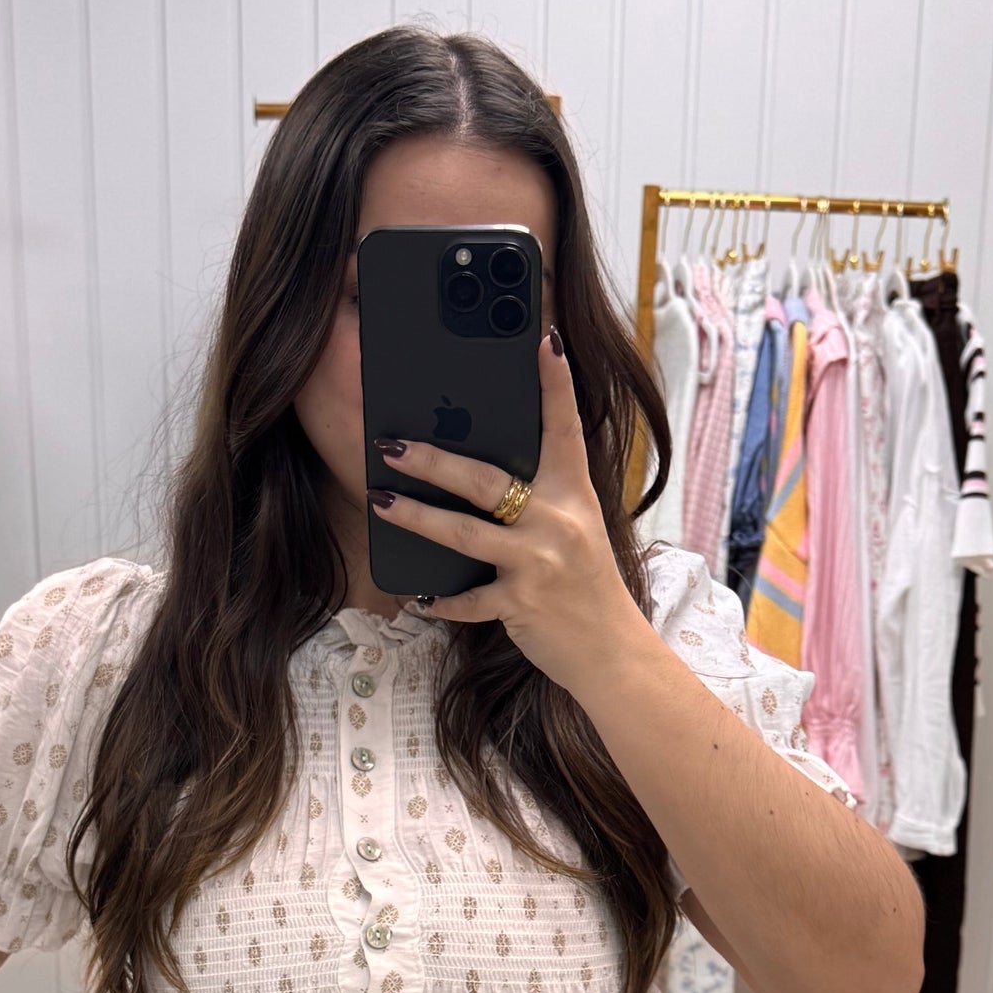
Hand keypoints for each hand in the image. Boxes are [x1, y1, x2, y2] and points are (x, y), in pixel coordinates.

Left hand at [366, 327, 651, 691]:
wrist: (611, 651)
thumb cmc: (587, 586)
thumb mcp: (577, 530)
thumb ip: (541, 498)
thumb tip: (482, 474)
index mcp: (574, 494)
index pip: (564, 429)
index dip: (555, 384)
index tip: (543, 341)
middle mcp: (557, 521)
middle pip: (484, 479)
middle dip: (432, 459)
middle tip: (390, 445)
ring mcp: (538, 562)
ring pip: (463, 532)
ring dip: (416, 517)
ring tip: (381, 502)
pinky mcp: (521, 603)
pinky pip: (468, 599)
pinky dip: (441, 601)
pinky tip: (418, 597)